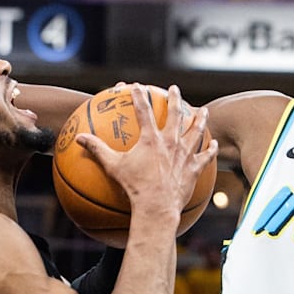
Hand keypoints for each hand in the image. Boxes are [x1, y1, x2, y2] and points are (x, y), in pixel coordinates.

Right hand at [77, 84, 217, 213]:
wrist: (157, 207)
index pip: (144, 111)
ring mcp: (184, 155)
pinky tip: (215, 144)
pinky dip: (211, 150)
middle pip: (175, 115)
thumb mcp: (112, 166)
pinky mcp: (194, 169)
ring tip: (203, 110)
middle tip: (175, 89)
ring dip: (200, 119)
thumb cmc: (134, 187)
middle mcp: (170, 142)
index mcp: (151, 139)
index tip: (138, 85)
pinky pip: (205, 156)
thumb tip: (78, 138)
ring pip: (196, 131)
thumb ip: (96, 150)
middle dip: (175, 99)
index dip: (139, 96)